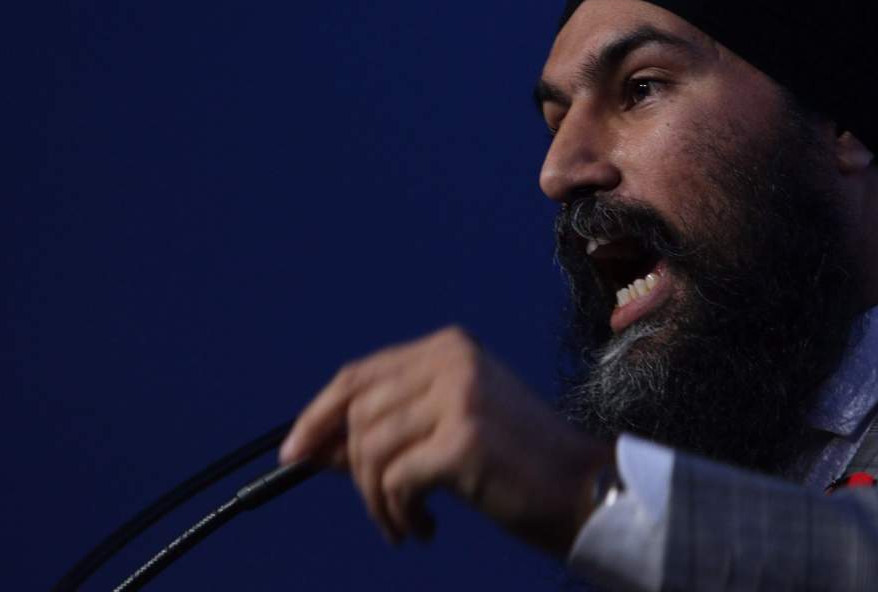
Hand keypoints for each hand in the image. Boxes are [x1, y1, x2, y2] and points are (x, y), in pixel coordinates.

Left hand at [279, 325, 614, 556]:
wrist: (585, 490)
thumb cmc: (516, 466)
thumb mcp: (447, 432)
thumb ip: (390, 430)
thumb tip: (315, 448)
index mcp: (448, 347)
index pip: (359, 374)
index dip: (318, 414)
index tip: (292, 453)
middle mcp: (452, 360)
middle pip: (358, 413)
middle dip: (351, 469)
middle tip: (379, 508)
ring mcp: (459, 395)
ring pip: (370, 450)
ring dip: (377, 501)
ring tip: (406, 524)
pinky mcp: (463, 438)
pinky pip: (395, 480)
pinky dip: (398, 513)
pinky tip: (424, 529)